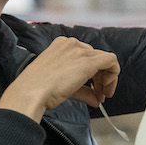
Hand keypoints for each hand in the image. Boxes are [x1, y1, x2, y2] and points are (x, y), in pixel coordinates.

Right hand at [0, 37, 118, 120]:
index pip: (85, 56)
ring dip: (107, 79)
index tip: (94, 88)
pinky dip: (113, 74)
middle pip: (96, 58)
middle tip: (100, 95)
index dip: (94, 75)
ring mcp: (80, 50)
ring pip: (105, 60)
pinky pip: (111, 61)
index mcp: (62, 46)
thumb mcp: (63, 85)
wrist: (31, 92)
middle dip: (101, 79)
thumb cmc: (39, 90)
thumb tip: (96, 100)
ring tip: (103, 95)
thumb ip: (83, 91)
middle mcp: (72, 44)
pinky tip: (105, 87)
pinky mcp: (88, 60)